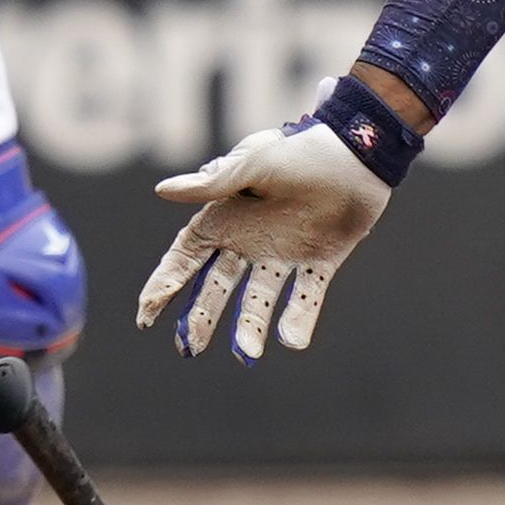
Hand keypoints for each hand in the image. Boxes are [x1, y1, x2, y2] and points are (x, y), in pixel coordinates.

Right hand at [137, 116, 396, 359]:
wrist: (356, 152)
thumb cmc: (299, 150)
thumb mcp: (253, 163)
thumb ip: (211, 184)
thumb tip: (162, 190)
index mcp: (225, 217)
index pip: (186, 258)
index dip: (165, 284)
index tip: (147, 314)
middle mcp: (249, 242)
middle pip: (217, 287)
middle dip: (202, 316)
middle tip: (190, 346)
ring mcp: (282, 255)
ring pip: (259, 299)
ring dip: (251, 325)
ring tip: (249, 353)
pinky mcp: (318, 262)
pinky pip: (306, 296)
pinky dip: (299, 318)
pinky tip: (293, 341)